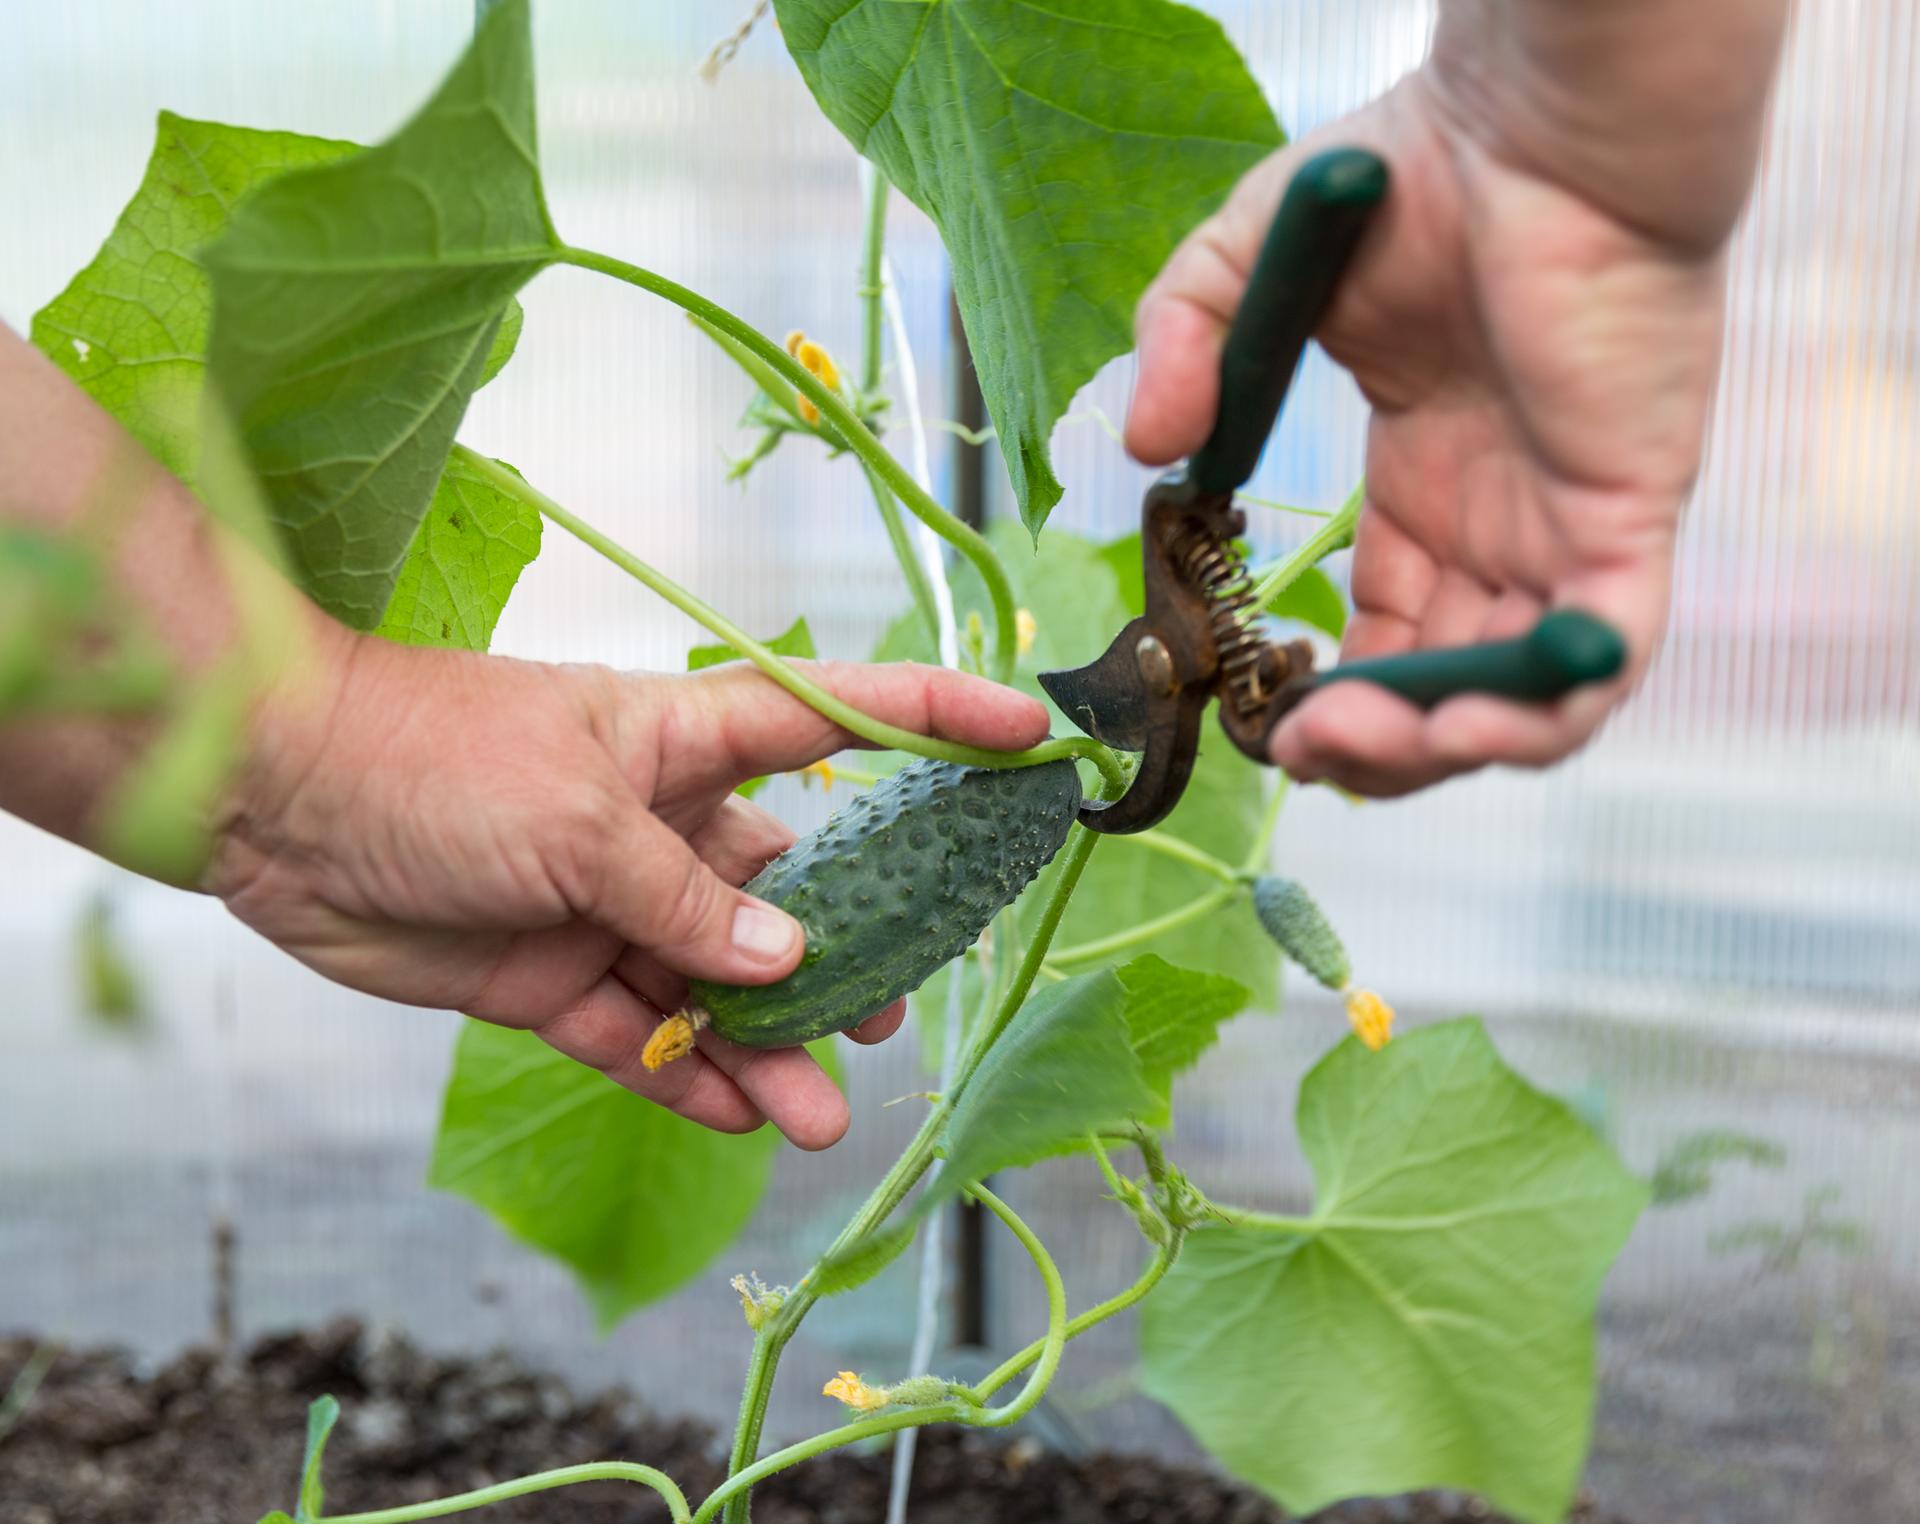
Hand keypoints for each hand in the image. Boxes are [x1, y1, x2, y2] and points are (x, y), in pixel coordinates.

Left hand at [208, 625, 1048, 1147]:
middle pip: (790, 889)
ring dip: (772, 1044)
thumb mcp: (577, 820)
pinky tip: (738, 1117)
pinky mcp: (556, 976)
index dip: (940, 720)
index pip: (840, 717)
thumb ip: (685, 900)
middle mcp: (665, 822)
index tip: (1030, 740)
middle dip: (849, 950)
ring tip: (819, 1113)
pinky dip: (689, 1076)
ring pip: (721, 984)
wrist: (275, 803)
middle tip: (896, 1011)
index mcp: (687, 740)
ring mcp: (613, 902)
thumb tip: (788, 967)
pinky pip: (644, 1035)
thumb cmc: (433, 757)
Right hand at [1127, 11, 1780, 795]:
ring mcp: (1568, 527)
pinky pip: (1602, 654)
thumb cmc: (1412, 174)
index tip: (1262, 717)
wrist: (1535, 120)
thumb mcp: (1245, 267)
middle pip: (1447, 688)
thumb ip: (1184, 351)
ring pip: (1523, 698)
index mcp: (1432, 486)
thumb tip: (1146, 448)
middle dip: (1373, 747)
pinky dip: (1536, 712)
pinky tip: (1452, 723)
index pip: (1391, 632)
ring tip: (1343, 743)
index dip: (1331, 693)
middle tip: (1297, 749)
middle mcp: (1504, 525)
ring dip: (1436, 749)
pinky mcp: (1629, 515)